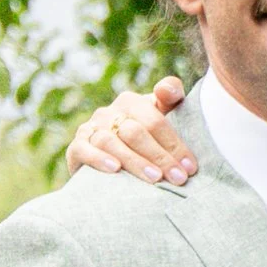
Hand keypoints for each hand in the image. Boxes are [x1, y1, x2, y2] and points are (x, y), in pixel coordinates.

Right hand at [65, 77, 192, 184]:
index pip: (155, 120)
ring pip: (112, 142)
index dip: (174, 143)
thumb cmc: (143, 142)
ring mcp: (91, 128)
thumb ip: (170, 100)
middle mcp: (109, 112)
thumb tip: (168, 88)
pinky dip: (99, 159)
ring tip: (155, 179)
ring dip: (135, 161)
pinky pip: (84, 150)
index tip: (190, 166)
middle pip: (136, 132)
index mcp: (131, 102)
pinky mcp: (76, 146)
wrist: (107, 167)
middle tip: (178, 178)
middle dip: (160, 156)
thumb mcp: (160, 120)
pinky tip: (115, 169)